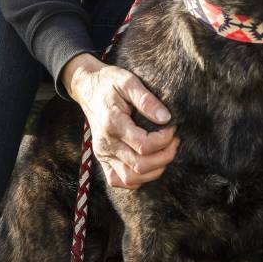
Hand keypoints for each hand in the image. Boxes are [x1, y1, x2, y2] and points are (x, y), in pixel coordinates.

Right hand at [61, 53, 178, 188]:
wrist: (87, 87)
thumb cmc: (109, 82)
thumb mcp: (128, 81)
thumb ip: (146, 100)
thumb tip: (166, 118)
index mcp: (112, 123)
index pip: (144, 145)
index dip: (165, 140)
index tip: (173, 127)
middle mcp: (105, 143)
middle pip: (140, 166)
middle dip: (165, 156)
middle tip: (175, 140)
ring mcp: (102, 153)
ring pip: (130, 178)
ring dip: (154, 170)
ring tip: (165, 153)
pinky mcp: (102, 158)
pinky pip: (118, 180)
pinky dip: (137, 179)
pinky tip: (149, 165)